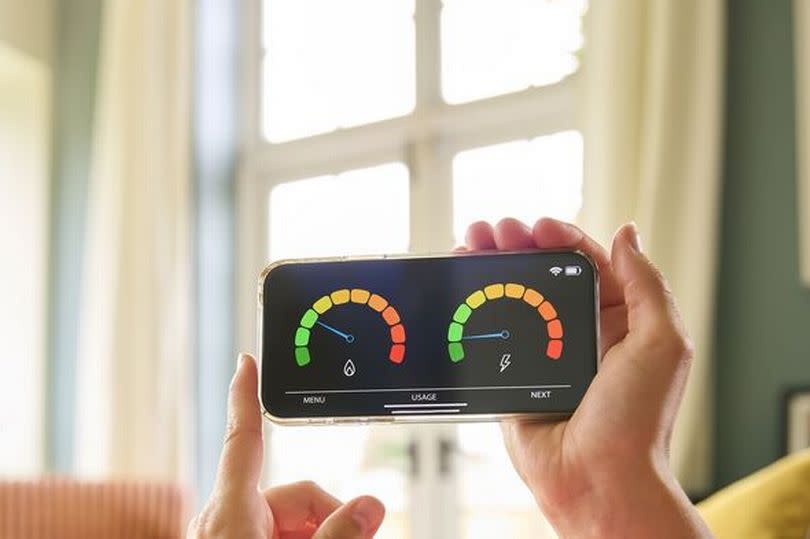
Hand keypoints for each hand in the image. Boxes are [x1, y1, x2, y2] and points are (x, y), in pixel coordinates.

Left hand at [188, 354, 385, 538]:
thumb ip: (337, 532)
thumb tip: (369, 507)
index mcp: (229, 511)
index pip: (242, 439)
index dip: (245, 397)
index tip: (245, 363)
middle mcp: (226, 520)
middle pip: (292, 492)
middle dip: (327, 516)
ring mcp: (229, 537)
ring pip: (291, 518)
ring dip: (319, 533)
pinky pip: (277, 533)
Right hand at [462, 218, 712, 538]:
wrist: (598, 480)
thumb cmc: (638, 421)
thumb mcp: (661, 342)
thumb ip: (645, 285)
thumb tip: (627, 233)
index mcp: (620, 319)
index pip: (586, 262)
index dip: (560, 237)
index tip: (536, 227)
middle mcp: (581, 331)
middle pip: (543, 273)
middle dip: (516, 245)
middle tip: (492, 231)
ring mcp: (544, 352)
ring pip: (513, 297)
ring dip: (491, 267)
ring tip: (469, 243)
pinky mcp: (513, 374)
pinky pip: (492, 333)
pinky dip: (475, 306)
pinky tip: (462, 284)